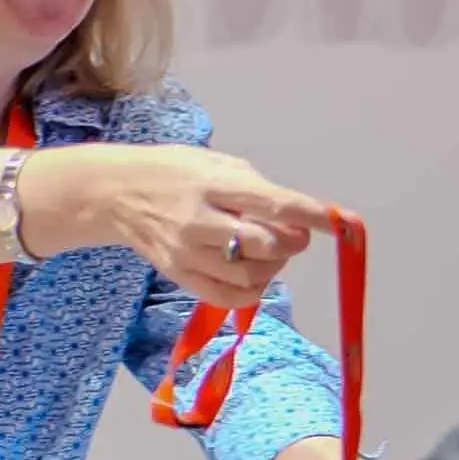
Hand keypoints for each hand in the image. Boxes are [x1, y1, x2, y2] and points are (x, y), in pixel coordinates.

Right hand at [47, 146, 330, 308]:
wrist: (118, 193)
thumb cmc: (175, 172)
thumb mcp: (216, 163)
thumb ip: (256, 189)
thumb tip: (297, 219)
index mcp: (213, 184)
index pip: (273, 203)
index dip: (311, 215)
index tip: (341, 222)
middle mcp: (200, 221)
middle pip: (264, 246)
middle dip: (291, 242)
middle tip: (290, 233)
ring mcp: (188, 253)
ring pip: (250, 276)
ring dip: (272, 267)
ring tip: (266, 252)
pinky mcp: (180, 275)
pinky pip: (227, 297)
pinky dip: (251, 290)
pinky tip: (251, 274)